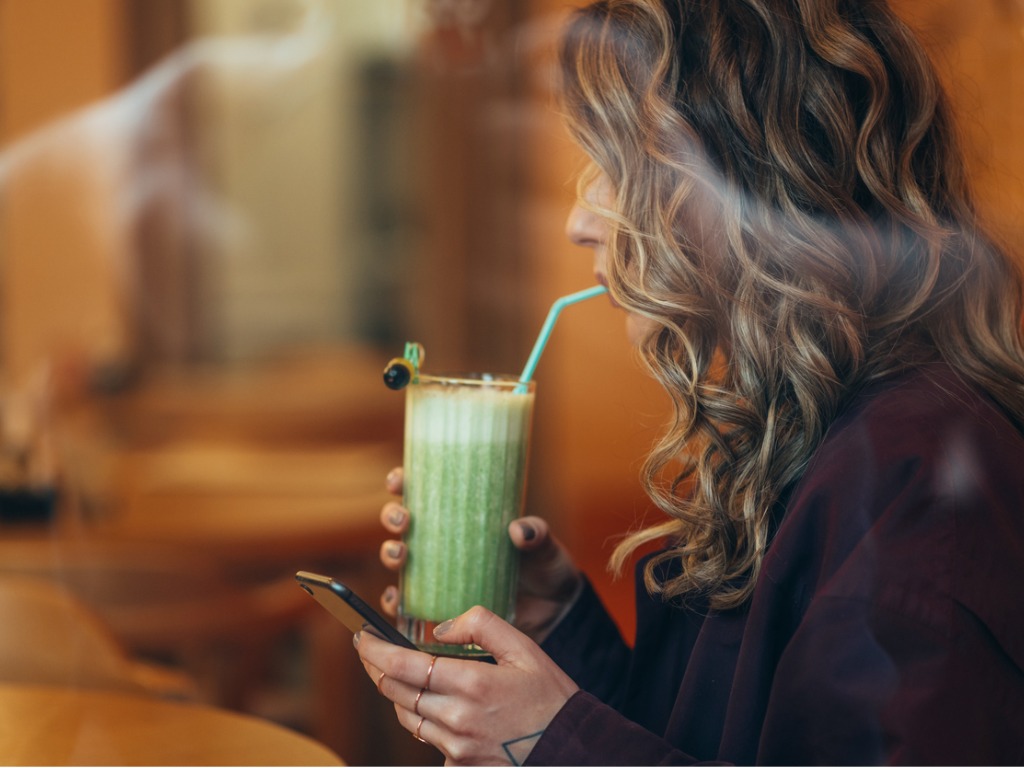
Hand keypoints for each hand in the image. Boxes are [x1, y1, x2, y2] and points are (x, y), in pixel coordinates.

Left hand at [355, 606, 578, 764]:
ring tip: (399, 674)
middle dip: (377, 667)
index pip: (402, 665)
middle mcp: (457, 718)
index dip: (374, 649)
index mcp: (472, 683)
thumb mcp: (525, 648)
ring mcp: (456, 748)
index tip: (362, 636)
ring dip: (397, 693)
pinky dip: (426, 721)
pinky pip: (428, 741)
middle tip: (371, 649)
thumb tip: (441, 627)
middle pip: (395, 691)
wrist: (572, 751)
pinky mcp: (459, 767)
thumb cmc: (551, 698)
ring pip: (406, 717)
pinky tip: (438, 707)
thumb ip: (481, 625)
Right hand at [379, 468, 582, 641]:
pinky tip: (396, 598)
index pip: (425, 492)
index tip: (399, 479)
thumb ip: (536, 534)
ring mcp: (439, 574)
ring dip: (391, 553)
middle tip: (404, 519)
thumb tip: (518, 530)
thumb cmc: (545, 568)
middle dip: (393, 516)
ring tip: (402, 554)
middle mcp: (444, 542)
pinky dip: (394, 601)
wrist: (553, 612)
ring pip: (399, 559)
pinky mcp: (440, 606)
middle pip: (402, 522)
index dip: (403, 482)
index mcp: (464, 517)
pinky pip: (407, 604)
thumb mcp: (544, 545)